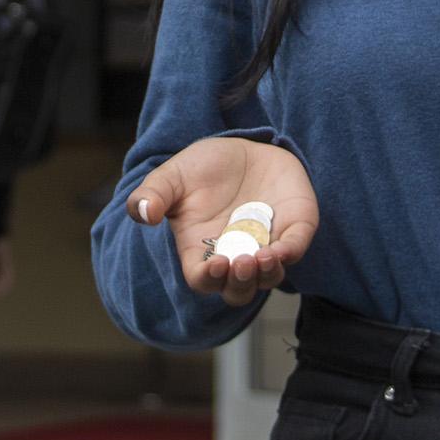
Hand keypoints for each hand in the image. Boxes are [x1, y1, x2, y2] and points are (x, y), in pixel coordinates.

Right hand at [126, 136, 318, 308]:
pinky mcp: (293, 228)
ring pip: (269, 278)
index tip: (214, 263)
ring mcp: (266, 245)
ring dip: (267, 274)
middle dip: (240, 283)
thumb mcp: (172, 177)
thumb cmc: (202, 169)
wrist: (242, 148)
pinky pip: (296, 247)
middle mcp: (235, 254)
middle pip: (238, 290)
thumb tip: (143, 213)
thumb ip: (153, 195)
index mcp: (202, 250)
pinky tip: (284, 247)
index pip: (203, 279)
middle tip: (241, 262)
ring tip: (264, 256)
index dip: (208, 278)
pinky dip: (292, 251)